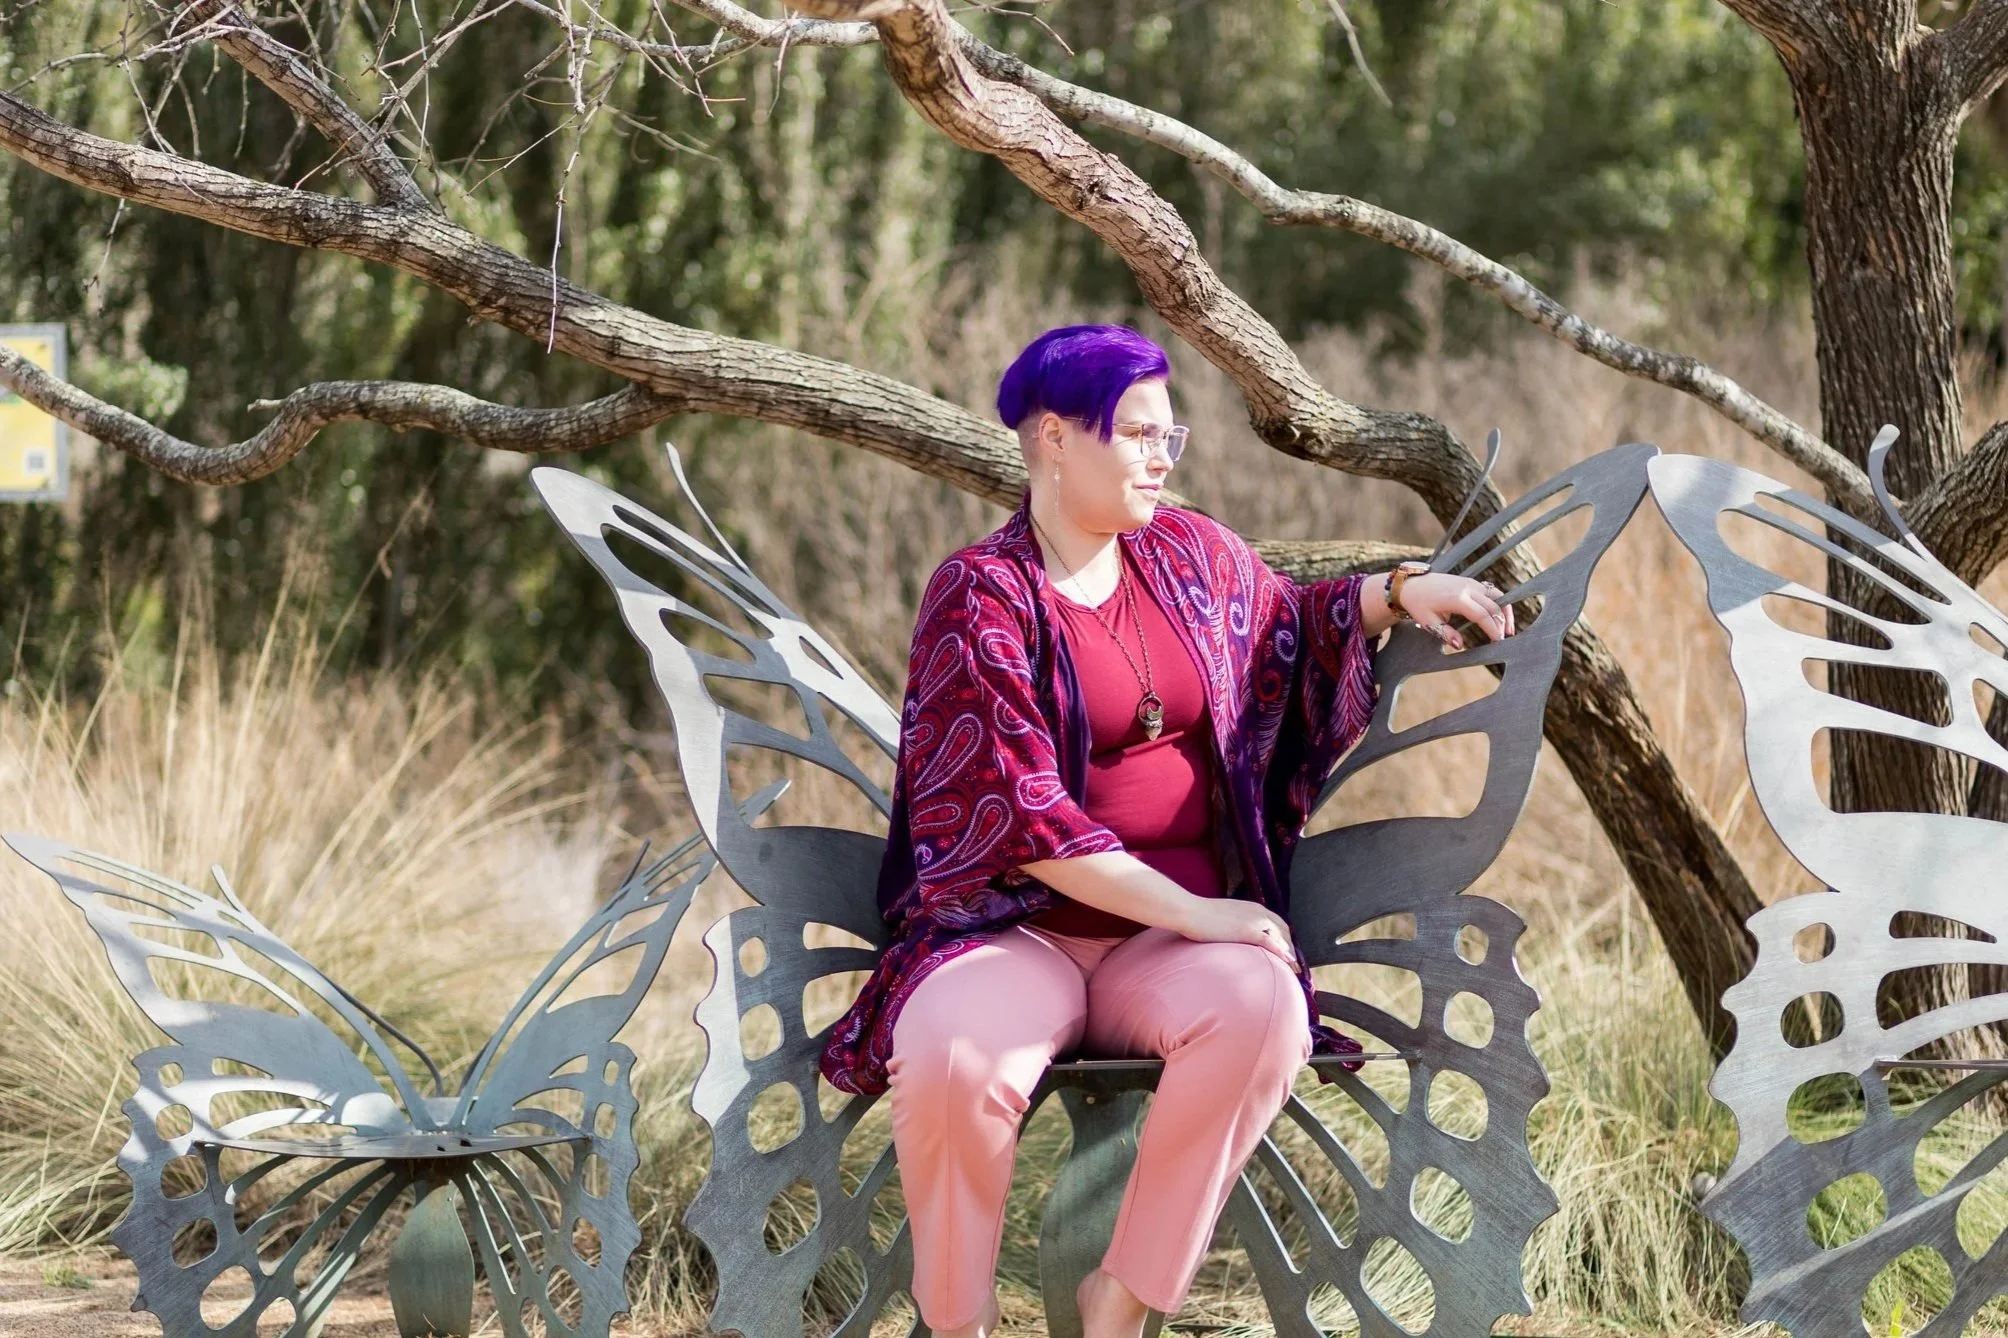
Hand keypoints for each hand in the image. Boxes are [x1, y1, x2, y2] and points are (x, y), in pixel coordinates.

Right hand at [1174, 896, 1296, 963]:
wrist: (1190, 912)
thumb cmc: (1201, 916)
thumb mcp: (1225, 917)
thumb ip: (1236, 924)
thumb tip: (1235, 935)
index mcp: (1253, 908)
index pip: (1278, 923)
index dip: (1285, 938)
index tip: (1289, 952)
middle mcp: (1258, 912)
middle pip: (1284, 931)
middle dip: (1292, 947)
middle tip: (1297, 964)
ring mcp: (1255, 921)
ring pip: (1281, 937)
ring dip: (1290, 953)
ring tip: (1296, 969)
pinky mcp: (1248, 931)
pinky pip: (1271, 943)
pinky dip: (1282, 952)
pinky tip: (1288, 961)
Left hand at [1396, 573, 1515, 649]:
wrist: (1412, 584)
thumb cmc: (1418, 604)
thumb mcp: (1428, 622)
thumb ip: (1446, 634)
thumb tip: (1460, 646)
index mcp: (1457, 598)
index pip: (1482, 615)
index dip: (1493, 629)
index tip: (1498, 641)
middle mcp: (1467, 588)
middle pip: (1493, 606)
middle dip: (1502, 624)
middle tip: (1504, 640)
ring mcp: (1471, 583)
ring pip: (1498, 596)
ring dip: (1505, 612)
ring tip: (1508, 629)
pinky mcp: (1472, 582)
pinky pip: (1492, 592)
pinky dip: (1500, 604)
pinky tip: (1501, 617)